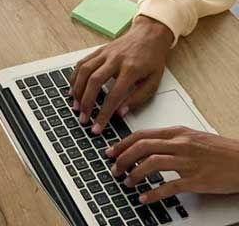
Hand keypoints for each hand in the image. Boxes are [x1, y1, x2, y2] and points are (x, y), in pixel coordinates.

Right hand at [69, 15, 173, 132]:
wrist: (148, 35)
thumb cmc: (152, 60)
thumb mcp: (154, 82)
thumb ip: (137, 99)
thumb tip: (121, 113)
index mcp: (131, 69)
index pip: (114, 95)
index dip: (104, 113)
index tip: (97, 127)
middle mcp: (114, 60)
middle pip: (94, 82)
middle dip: (86, 102)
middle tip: (83, 118)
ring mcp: (104, 53)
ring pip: (84, 71)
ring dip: (77, 90)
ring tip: (76, 106)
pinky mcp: (98, 50)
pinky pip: (82, 63)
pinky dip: (75, 77)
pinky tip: (73, 89)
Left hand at [107, 127, 238, 201]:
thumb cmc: (218, 149)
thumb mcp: (191, 136)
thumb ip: (169, 138)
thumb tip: (145, 143)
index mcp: (176, 132)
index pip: (142, 134)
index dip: (122, 143)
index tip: (111, 151)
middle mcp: (180, 144)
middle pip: (142, 147)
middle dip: (123, 158)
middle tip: (114, 168)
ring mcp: (188, 162)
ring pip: (152, 163)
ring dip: (135, 173)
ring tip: (127, 182)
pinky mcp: (197, 180)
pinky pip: (170, 186)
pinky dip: (154, 192)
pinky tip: (144, 197)